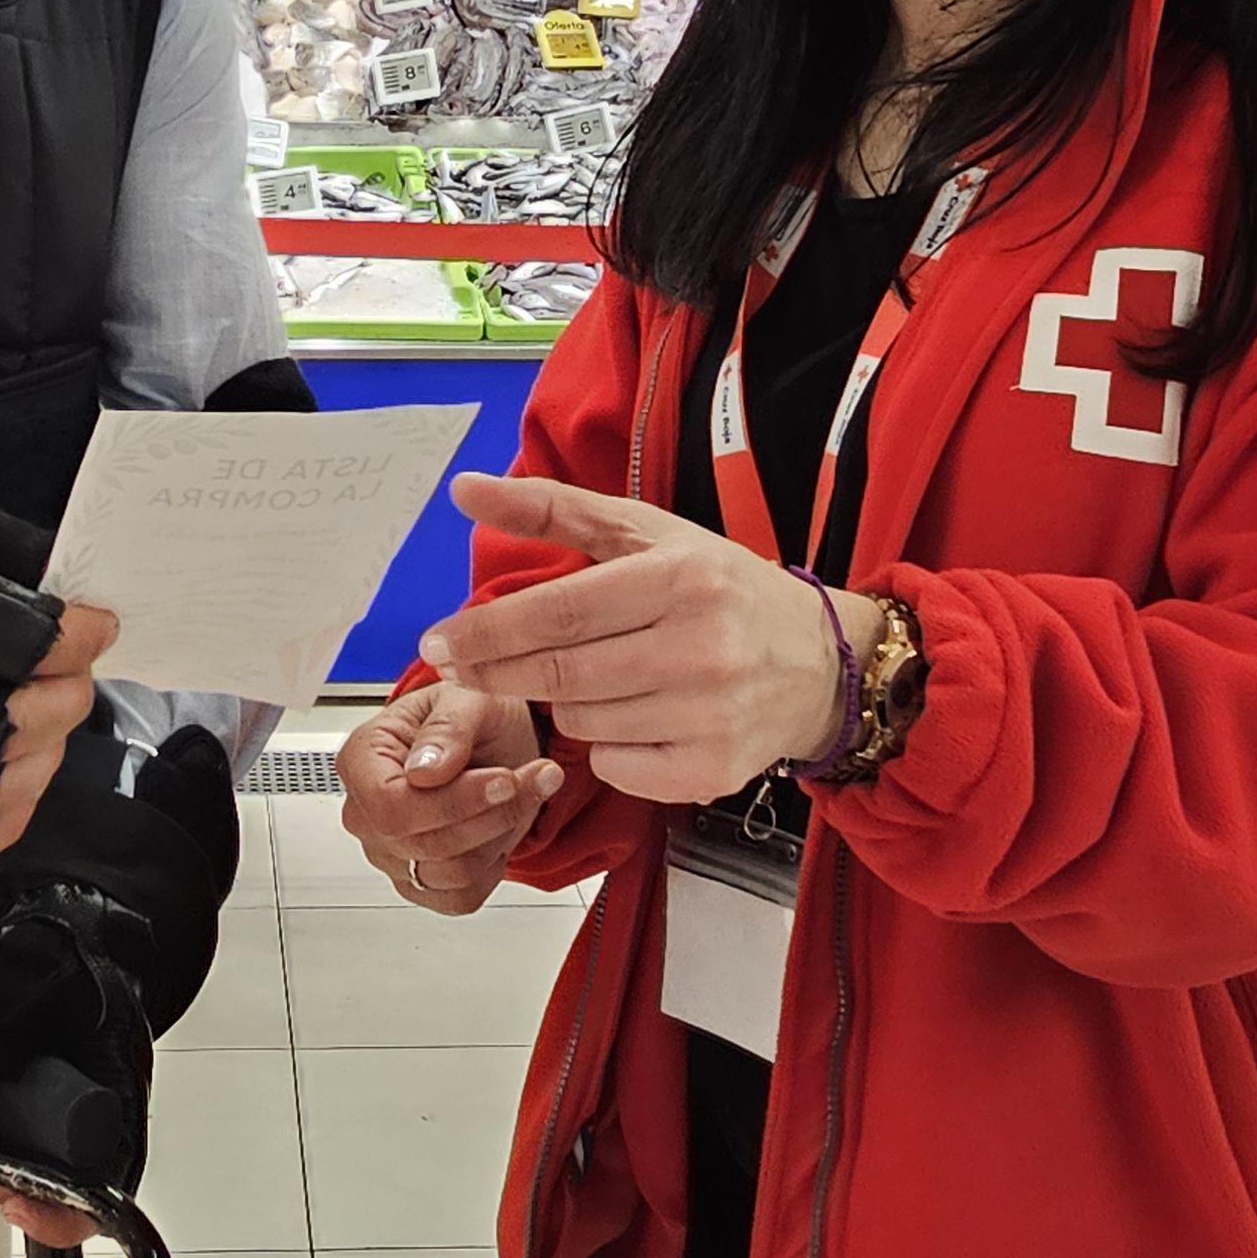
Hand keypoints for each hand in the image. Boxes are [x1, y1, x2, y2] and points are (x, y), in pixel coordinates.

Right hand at [0, 476, 119, 875]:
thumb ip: (10, 548)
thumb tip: (84, 592)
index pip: (13, 641)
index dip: (74, 640)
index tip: (97, 630)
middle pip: (7, 726)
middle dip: (66, 703)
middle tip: (75, 684)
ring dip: (39, 764)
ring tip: (45, 735)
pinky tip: (9, 782)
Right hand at [338, 679, 559, 913]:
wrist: (495, 744)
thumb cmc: (472, 717)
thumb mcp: (468, 698)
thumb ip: (447, 728)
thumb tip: (424, 770)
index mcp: (362, 760)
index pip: (391, 806)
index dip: (452, 802)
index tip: (502, 779)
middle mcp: (366, 813)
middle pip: (421, 844)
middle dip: (488, 814)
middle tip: (530, 777)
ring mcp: (390, 854)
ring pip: (450, 873)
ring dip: (500, 834)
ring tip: (523, 792)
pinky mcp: (420, 884)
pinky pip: (462, 896)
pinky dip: (494, 865)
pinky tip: (498, 827)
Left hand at [422, 471, 858, 804]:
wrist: (819, 663)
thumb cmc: (718, 588)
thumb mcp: (645, 532)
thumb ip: (550, 509)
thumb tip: (462, 488)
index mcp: (681, 578)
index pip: (560, 612)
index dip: (488, 631)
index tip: (437, 639)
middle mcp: (702, 648)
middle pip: (562, 673)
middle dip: (497, 672)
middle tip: (458, 666)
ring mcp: (710, 715)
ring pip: (581, 720)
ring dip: (561, 700)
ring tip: (584, 675)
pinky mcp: (712, 769)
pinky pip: (614, 765)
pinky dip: (603, 743)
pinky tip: (626, 715)